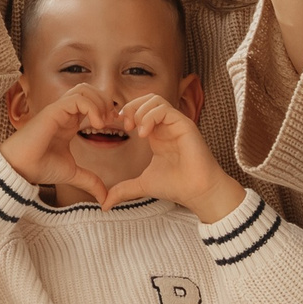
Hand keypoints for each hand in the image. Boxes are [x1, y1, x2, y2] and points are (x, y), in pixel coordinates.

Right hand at [0, 83, 123, 201]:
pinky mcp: (53, 111)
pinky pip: (77, 99)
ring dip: (99, 102)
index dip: (106, 109)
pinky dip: (92, 107)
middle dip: (105, 101)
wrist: (19, 170)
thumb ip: (89, 181)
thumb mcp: (72, 174)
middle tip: (111, 121)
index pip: (91, 101)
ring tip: (102, 122)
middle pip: (89, 89)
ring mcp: (58, 110)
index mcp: (68, 122)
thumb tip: (104, 199)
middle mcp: (64, 112)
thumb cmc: (39, 168)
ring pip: (84, 89)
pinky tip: (95, 125)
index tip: (114, 125)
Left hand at [102, 95, 245, 219]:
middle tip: (125, 126)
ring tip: (135, 131)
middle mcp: (166, 126)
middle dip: (131, 107)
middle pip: (146, 99)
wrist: (197, 192)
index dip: (125, 113)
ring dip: (140, 111)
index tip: (117, 128)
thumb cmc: (176, 186)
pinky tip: (144, 134)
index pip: (140, 109)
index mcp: (157, 134)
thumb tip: (105, 204)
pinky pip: (165, 109)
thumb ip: (124, 190)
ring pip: (155, 100)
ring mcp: (176, 123)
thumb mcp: (142, 185)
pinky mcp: (185, 125)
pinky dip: (150, 116)